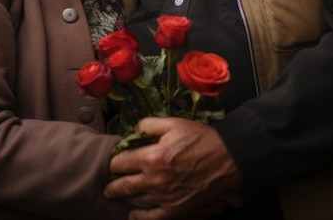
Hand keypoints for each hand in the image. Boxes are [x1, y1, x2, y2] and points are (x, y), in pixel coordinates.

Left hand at [104, 117, 242, 218]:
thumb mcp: (173, 123)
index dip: (113, 162)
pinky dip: (139, 217)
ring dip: (125, 198)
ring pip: (134, 201)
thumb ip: (149, 125)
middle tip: (107, 185)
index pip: (120, 162)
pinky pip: (151, 218)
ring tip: (121, 194)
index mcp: (151, 157)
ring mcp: (164, 197)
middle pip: (122, 186)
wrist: (225, 158)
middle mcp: (154, 180)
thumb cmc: (199, 138)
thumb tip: (134, 130)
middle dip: (111, 185)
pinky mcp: (175, 209)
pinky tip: (133, 214)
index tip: (113, 161)